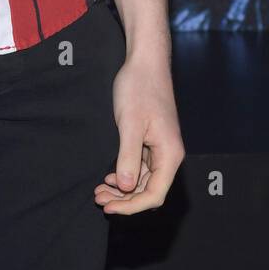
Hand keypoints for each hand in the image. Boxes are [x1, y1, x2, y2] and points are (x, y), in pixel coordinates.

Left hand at [94, 52, 184, 213]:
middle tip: (98, 198)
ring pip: (144, 180)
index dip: (131, 206)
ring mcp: (161, 148)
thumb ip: (128, 156)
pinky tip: (110, 176)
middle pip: (149, 191)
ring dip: (123, 189)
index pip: (154, 194)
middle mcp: (169, 155)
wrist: (145, 62)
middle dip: (124, 200)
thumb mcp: (130, 123)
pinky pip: (141, 167)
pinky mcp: (152, 141)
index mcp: (170, 154)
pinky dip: (126, 174)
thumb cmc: (139, 88)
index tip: (108, 207)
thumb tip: (126, 187)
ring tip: (100, 191)